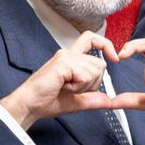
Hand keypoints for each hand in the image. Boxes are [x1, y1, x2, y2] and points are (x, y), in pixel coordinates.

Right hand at [0, 32, 116, 129]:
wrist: (29, 106)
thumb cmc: (47, 100)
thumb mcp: (77, 101)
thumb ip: (94, 99)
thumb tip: (109, 101)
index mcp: (71, 59)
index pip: (92, 39)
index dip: (106, 45)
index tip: (115, 58)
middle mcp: (68, 54)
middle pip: (100, 64)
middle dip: (93, 83)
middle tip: (73, 88)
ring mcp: (65, 57)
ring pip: (95, 70)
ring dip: (84, 86)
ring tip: (66, 87)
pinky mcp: (63, 63)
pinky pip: (86, 75)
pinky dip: (78, 87)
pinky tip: (63, 87)